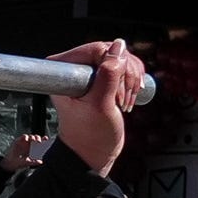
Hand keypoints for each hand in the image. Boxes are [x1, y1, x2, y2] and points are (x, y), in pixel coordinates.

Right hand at [3, 132, 45, 170]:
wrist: (11, 162)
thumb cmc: (21, 162)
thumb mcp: (28, 163)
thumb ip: (34, 162)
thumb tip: (41, 162)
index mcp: (35, 149)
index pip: (41, 143)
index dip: (44, 140)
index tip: (46, 139)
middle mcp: (31, 145)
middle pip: (37, 138)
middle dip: (39, 138)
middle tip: (39, 142)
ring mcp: (25, 142)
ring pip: (31, 136)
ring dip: (33, 137)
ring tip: (33, 140)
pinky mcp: (19, 140)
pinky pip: (24, 136)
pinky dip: (26, 137)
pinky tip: (26, 139)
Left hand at [43, 39, 144, 174]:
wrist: (94, 152)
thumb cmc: (90, 135)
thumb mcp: (101, 105)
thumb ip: (109, 74)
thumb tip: (118, 46)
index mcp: (64, 72)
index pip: (95, 49)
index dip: (112, 65)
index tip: (116, 87)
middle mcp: (75, 69)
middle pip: (110, 51)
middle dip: (124, 73)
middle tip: (122, 98)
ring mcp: (90, 73)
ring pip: (120, 58)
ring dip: (131, 79)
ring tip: (124, 101)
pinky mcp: (103, 79)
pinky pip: (125, 67)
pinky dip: (133, 80)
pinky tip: (130, 96)